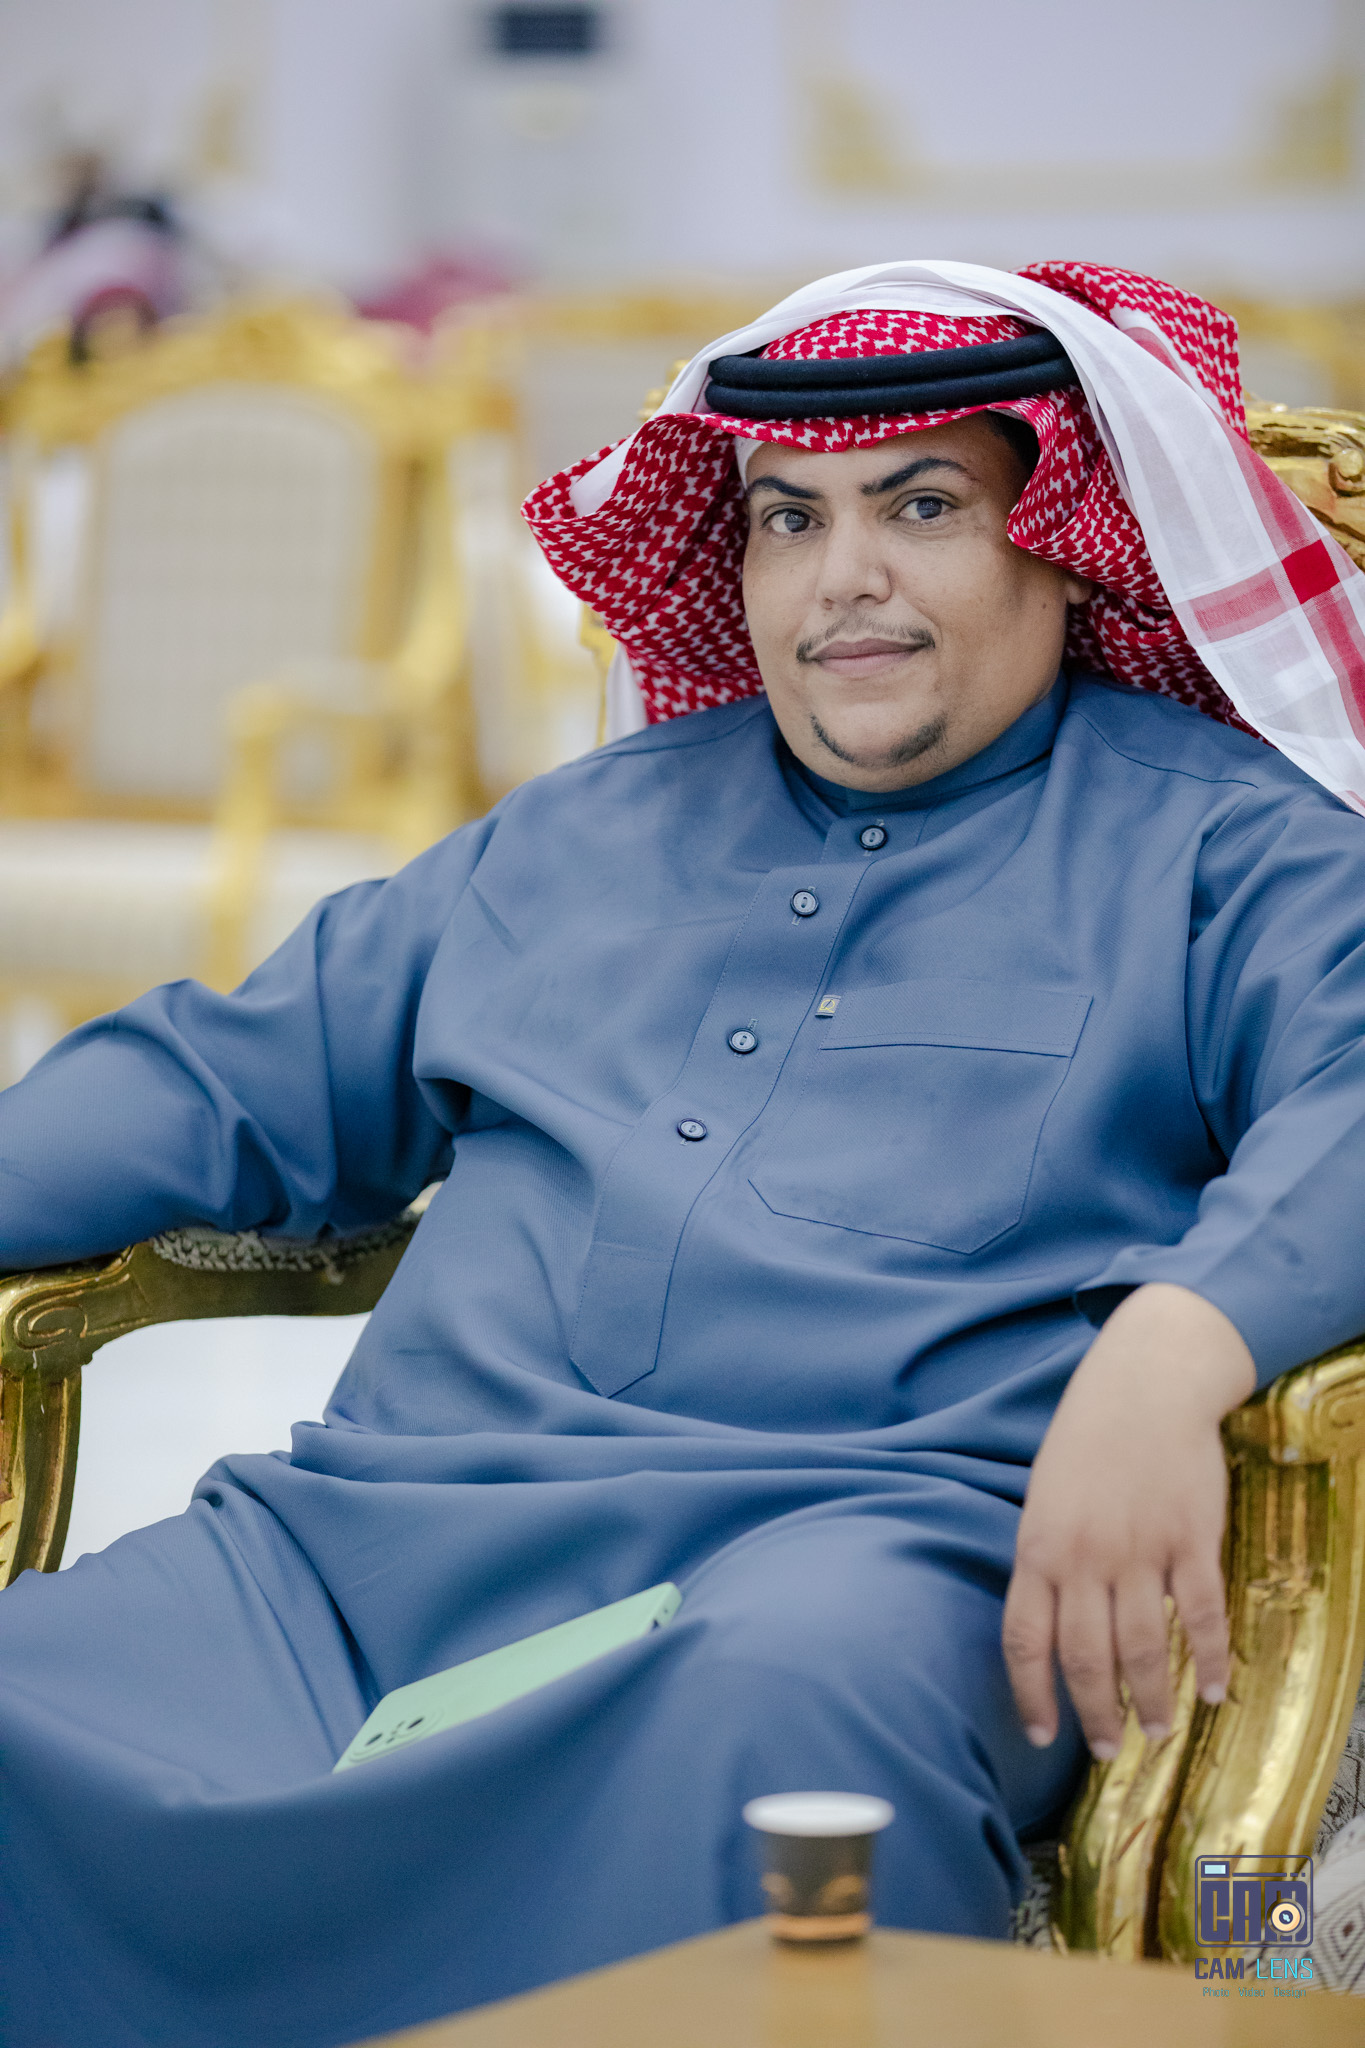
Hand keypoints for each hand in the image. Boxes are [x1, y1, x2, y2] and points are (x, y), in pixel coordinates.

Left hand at [1002, 1282, 1255, 1758]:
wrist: (1144, 1384)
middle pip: (1085, 1659)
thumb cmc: (1087, 1438)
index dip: (1032, 1697)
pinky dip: (1209, 1661)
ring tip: (1159, 1732)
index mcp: (1038, 1548)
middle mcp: (1083, 1558)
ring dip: (1151, 1701)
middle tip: (1107, 1750)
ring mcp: (1138, 1551)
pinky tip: (1214, 1690)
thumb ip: (1046, 1559)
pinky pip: (1199, 1617)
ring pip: (1142, 1649)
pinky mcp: (1189, 1541)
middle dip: (1095, 1715)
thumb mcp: (1043, 1496)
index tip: (1043, 1735)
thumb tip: (1049, 1623)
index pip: (1024, 1642)